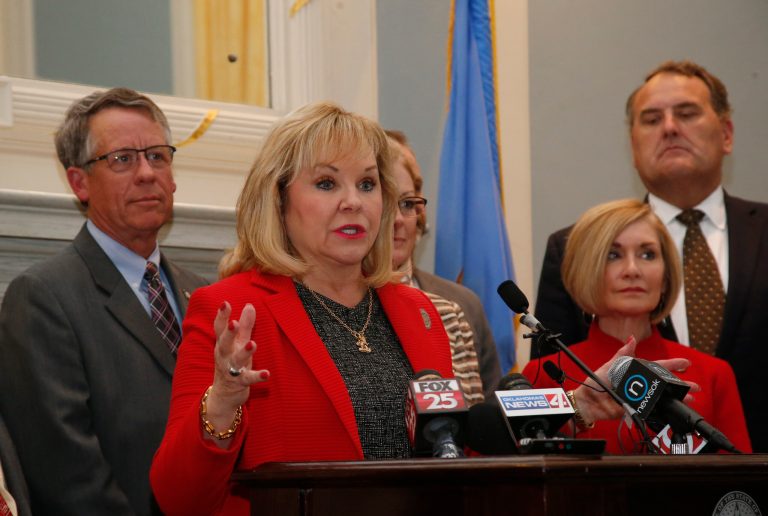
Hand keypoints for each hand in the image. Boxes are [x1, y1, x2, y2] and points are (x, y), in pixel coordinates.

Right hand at [204, 302, 269, 441]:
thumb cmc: (231, 362)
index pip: (219, 329)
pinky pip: (249, 379)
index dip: (221, 316)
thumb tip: (250, 305)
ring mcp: (231, 369)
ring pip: (237, 360)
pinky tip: (267, 373)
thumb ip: (245, 325)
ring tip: (252, 344)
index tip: (225, 303)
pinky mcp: (240, 382)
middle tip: (234, 323)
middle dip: (229, 333)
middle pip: (225, 343)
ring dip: (244, 352)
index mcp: (223, 344)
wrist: (224, 394)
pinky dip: (257, 376)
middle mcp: (225, 356)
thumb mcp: (237, 343)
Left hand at [573, 335, 699, 424]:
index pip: (657, 366)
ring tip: (689, 399)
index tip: (686, 363)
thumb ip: (623, 354)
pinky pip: (651, 408)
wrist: (587, 401)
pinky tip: (673, 409)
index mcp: (635, 372)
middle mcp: (640, 384)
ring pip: (661, 396)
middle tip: (695, 386)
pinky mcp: (636, 408)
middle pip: (664, 383)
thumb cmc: (596, 382)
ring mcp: (639, 397)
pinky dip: (663, 409)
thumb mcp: (610, 366)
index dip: (672, 365)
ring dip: (676, 398)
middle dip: (680, 384)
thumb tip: (632, 338)